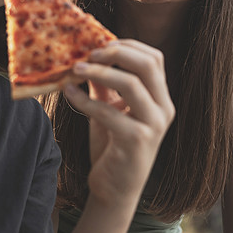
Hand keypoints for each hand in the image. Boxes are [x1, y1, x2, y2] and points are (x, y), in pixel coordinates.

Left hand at [62, 40, 174, 208]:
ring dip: (99, 72)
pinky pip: (109, 112)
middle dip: (117, 52)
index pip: (154, 58)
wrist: (115, 190)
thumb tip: (88, 55)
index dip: (128, 45)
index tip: (100, 41)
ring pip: (131, 84)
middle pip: (148, 64)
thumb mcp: (108, 109)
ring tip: (74, 69)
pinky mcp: (137, 141)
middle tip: (88, 51)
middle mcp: (164, 109)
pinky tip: (69, 93)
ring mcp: (154, 125)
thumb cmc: (112, 147)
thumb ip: (103, 84)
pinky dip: (86, 100)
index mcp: (161, 98)